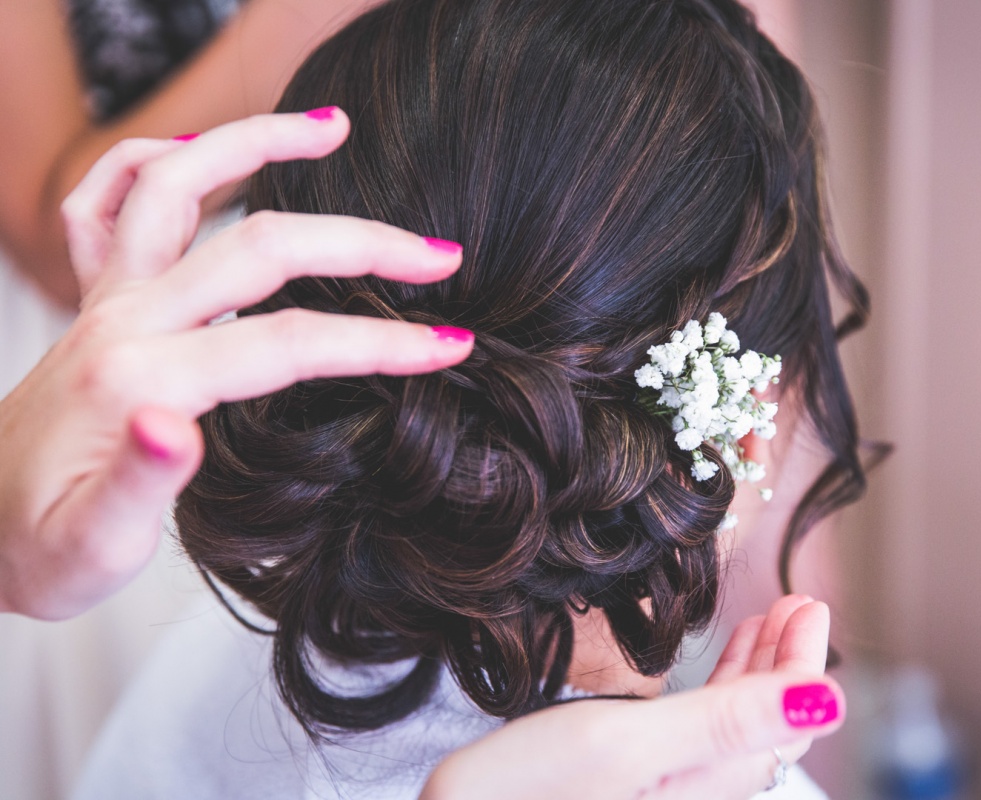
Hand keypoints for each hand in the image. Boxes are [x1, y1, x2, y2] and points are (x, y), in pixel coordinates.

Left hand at [0, 108, 473, 619]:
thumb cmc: (41, 547)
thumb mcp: (92, 547)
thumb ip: (140, 483)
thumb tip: (177, 426)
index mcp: (140, 381)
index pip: (286, 344)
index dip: (378, 342)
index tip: (449, 344)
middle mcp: (124, 320)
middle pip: (261, 246)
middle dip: (363, 244)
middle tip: (439, 254)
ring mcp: (107, 299)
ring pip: (177, 181)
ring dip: (256, 143)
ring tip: (332, 129)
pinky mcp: (97, 299)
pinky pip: (106, 199)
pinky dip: (151, 158)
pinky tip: (201, 153)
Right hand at [421, 596, 841, 799]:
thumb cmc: (527, 795)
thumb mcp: (629, 744)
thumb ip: (726, 722)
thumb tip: (828, 702)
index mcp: (705, 787)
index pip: (786, 722)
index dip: (804, 660)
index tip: (808, 603)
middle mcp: (694, 793)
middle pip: (766, 725)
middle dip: (786, 659)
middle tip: (796, 601)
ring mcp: (666, 789)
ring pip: (734, 726)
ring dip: (755, 670)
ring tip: (766, 620)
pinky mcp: (634, 783)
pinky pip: (699, 732)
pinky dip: (717, 688)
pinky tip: (715, 662)